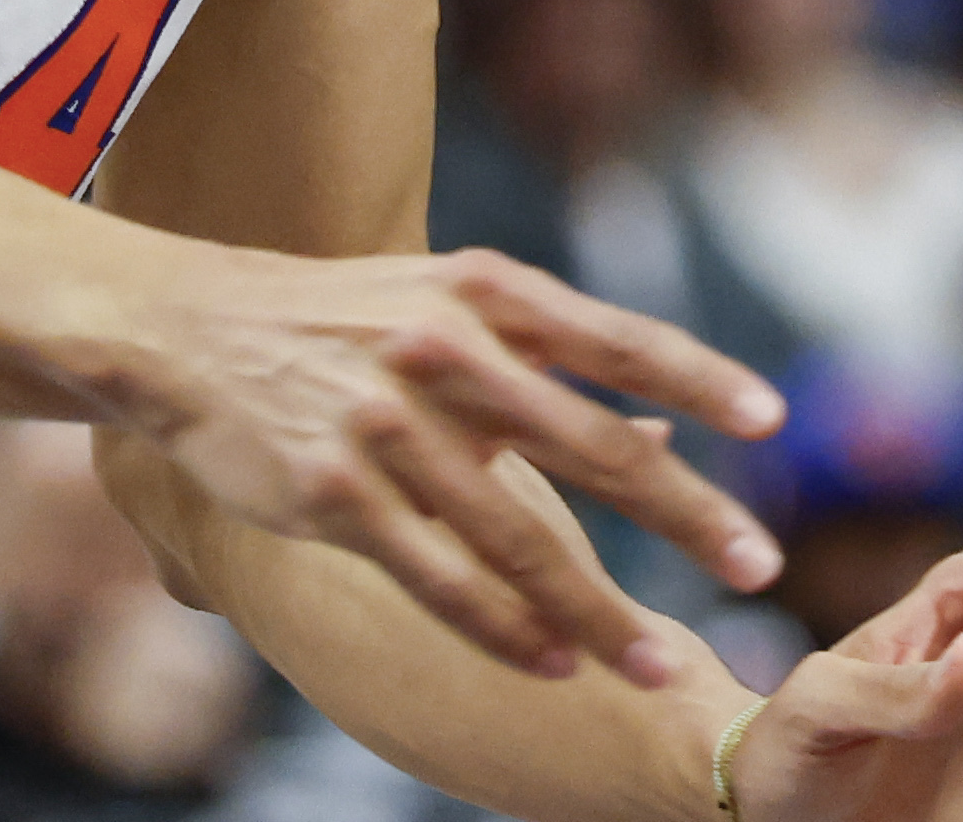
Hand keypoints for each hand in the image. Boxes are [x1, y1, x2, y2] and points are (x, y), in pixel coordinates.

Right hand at [130, 244, 791, 680]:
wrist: (191, 328)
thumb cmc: (344, 320)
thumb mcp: (448, 300)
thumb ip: (552, 358)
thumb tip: (672, 434)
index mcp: (490, 295)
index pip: (620, 339)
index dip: (700, 379)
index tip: (772, 422)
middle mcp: (452, 357)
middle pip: (598, 448)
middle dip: (689, 516)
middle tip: (761, 564)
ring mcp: (393, 430)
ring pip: (523, 542)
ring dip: (601, 614)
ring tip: (660, 665)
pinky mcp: (337, 496)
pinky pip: (441, 581)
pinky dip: (506, 632)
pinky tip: (557, 666)